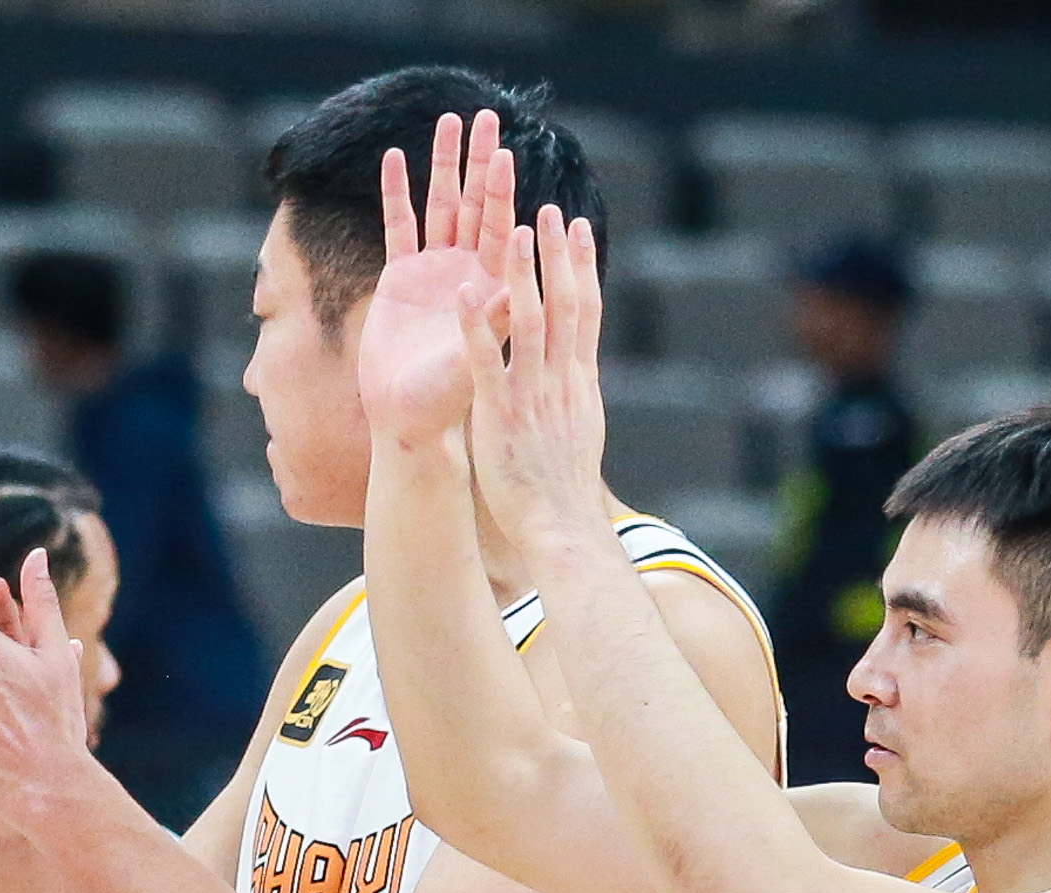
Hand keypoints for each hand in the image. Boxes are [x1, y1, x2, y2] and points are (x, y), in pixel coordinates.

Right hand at [358, 111, 513, 448]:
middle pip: (476, 206)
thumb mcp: (476, 359)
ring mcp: (434, 271)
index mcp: (492, 289)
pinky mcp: (400, 278)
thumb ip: (492, 322)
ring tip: (451, 121)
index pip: (504, 231)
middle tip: (488, 117)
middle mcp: (467, 272)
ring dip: (445, 165)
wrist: (408, 421)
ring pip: (441, 206)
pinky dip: (396, 194)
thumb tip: (514, 286)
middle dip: (482, 163)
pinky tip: (394, 158)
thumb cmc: (449, 401)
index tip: (508, 154)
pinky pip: (399, 226)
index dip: (504, 193)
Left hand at [460, 207, 612, 551]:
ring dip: (521, 274)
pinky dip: (476, 324)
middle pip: (564, 303)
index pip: (586, 311)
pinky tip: (464, 290)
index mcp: (579, 380)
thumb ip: (574, 391)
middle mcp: (561, 379)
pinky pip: (486, 361)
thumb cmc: (563, 484)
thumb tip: (578, 367)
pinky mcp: (500, 412)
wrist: (559, 524)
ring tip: (512, 229)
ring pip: (529, 320)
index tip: (578, 227)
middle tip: (548, 209)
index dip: (582, 266)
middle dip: (557, 255)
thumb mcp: (579, 428)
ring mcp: (532, 392)